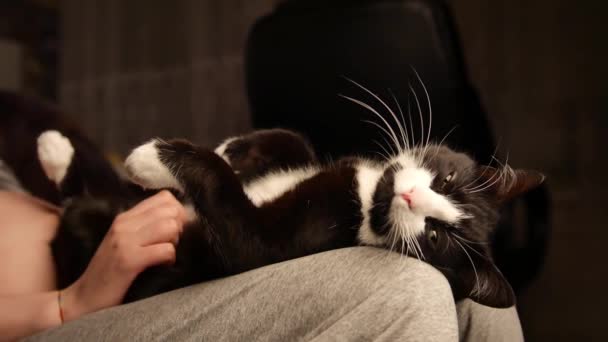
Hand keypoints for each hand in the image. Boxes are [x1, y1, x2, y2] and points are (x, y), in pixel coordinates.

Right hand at [59, 190, 185, 320]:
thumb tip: (180, 219)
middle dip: (180, 228)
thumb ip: (147, 226)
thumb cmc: (110, 272)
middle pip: (171, 210)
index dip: (178, 213)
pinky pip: (165, 249)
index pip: (165, 198)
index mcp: (125, 217)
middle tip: (171, 245)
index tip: (174, 231)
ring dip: (175, 242)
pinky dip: (170, 259)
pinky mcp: (129, 260)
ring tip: (165, 255)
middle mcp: (124, 224)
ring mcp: (125, 241)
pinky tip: (162, 266)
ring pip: (170, 226)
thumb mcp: (126, 241)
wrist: (83, 298)